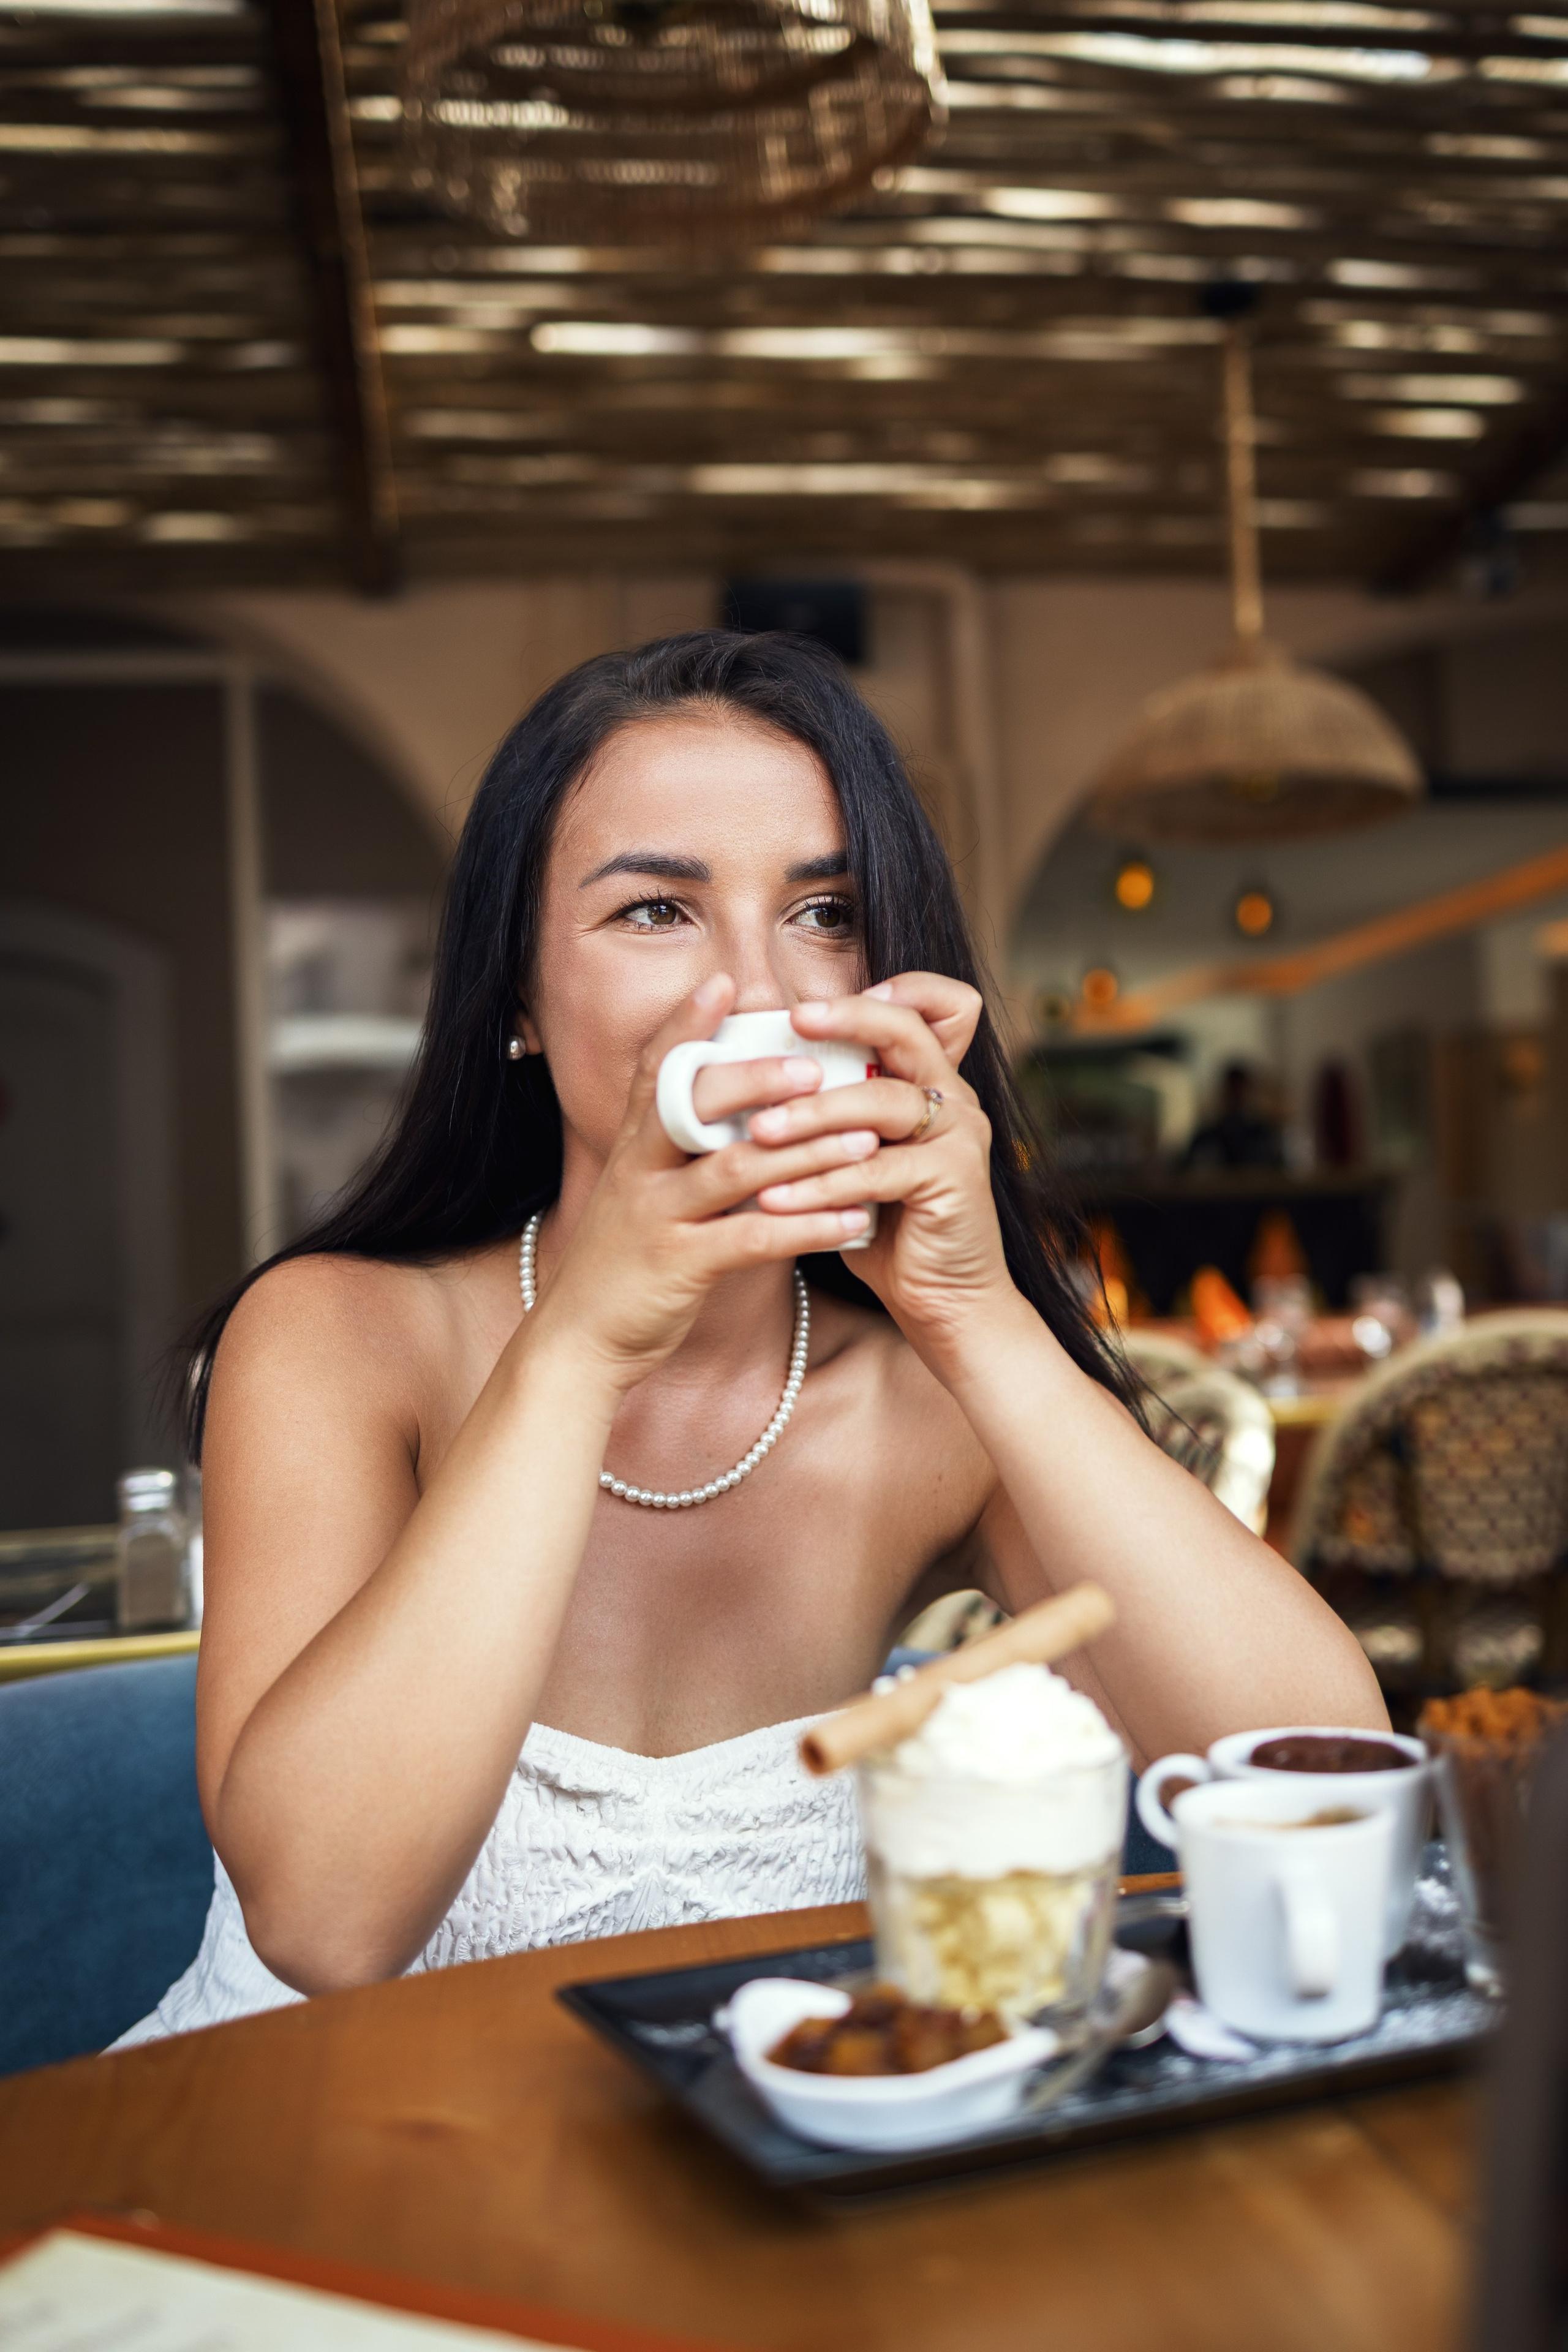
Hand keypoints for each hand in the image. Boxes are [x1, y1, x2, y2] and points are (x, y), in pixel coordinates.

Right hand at [523, 977, 886, 1389]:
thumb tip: (735, 1115)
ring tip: (863, 1139)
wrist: (577, 1343)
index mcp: (631, 1148)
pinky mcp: (678, 1266)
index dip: (685, 1023)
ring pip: (734, 1169)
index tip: (724, 982)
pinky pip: (752, 1240)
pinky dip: (807, 1228)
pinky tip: (853, 1221)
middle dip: (755, 1079)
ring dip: (804, 1151)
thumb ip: (677, 1153)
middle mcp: (638, 1172)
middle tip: (813, 1065)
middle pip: (694, 1106)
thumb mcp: (641, 1195)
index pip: (655, 1070)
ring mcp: (656, 1218)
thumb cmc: (624, 1265)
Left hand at [745, 975, 1016, 1362]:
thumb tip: (751, 1081)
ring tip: (756, 1133)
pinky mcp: (953, 1182)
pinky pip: (878, 1171)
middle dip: (845, 1021)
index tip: (812, 1003)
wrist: (944, 1303)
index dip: (883, 991)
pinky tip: (776, 1199)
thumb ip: (833, 1116)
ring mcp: (960, 1137)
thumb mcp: (858, 1159)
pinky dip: (822, 1185)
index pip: (929, 1007)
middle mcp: (954, 1098)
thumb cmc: (891, 1229)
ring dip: (813, 1115)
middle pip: (906, 1031)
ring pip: (883, 1102)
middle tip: (790, 1023)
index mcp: (931, 1082)